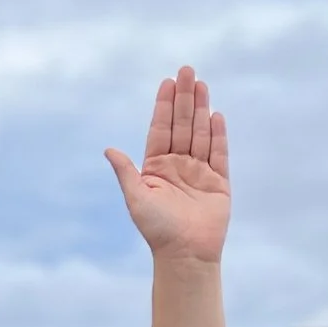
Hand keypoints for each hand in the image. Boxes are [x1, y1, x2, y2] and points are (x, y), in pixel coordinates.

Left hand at [105, 65, 229, 263]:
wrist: (185, 256)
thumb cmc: (157, 231)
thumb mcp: (136, 199)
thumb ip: (126, 172)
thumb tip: (108, 149)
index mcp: (156, 167)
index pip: (161, 129)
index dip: (164, 105)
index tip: (167, 82)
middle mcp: (178, 165)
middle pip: (182, 124)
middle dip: (185, 98)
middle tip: (187, 70)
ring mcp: (199, 172)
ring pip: (200, 133)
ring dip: (201, 109)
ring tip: (202, 84)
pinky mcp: (219, 183)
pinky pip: (219, 154)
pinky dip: (218, 135)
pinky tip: (216, 115)